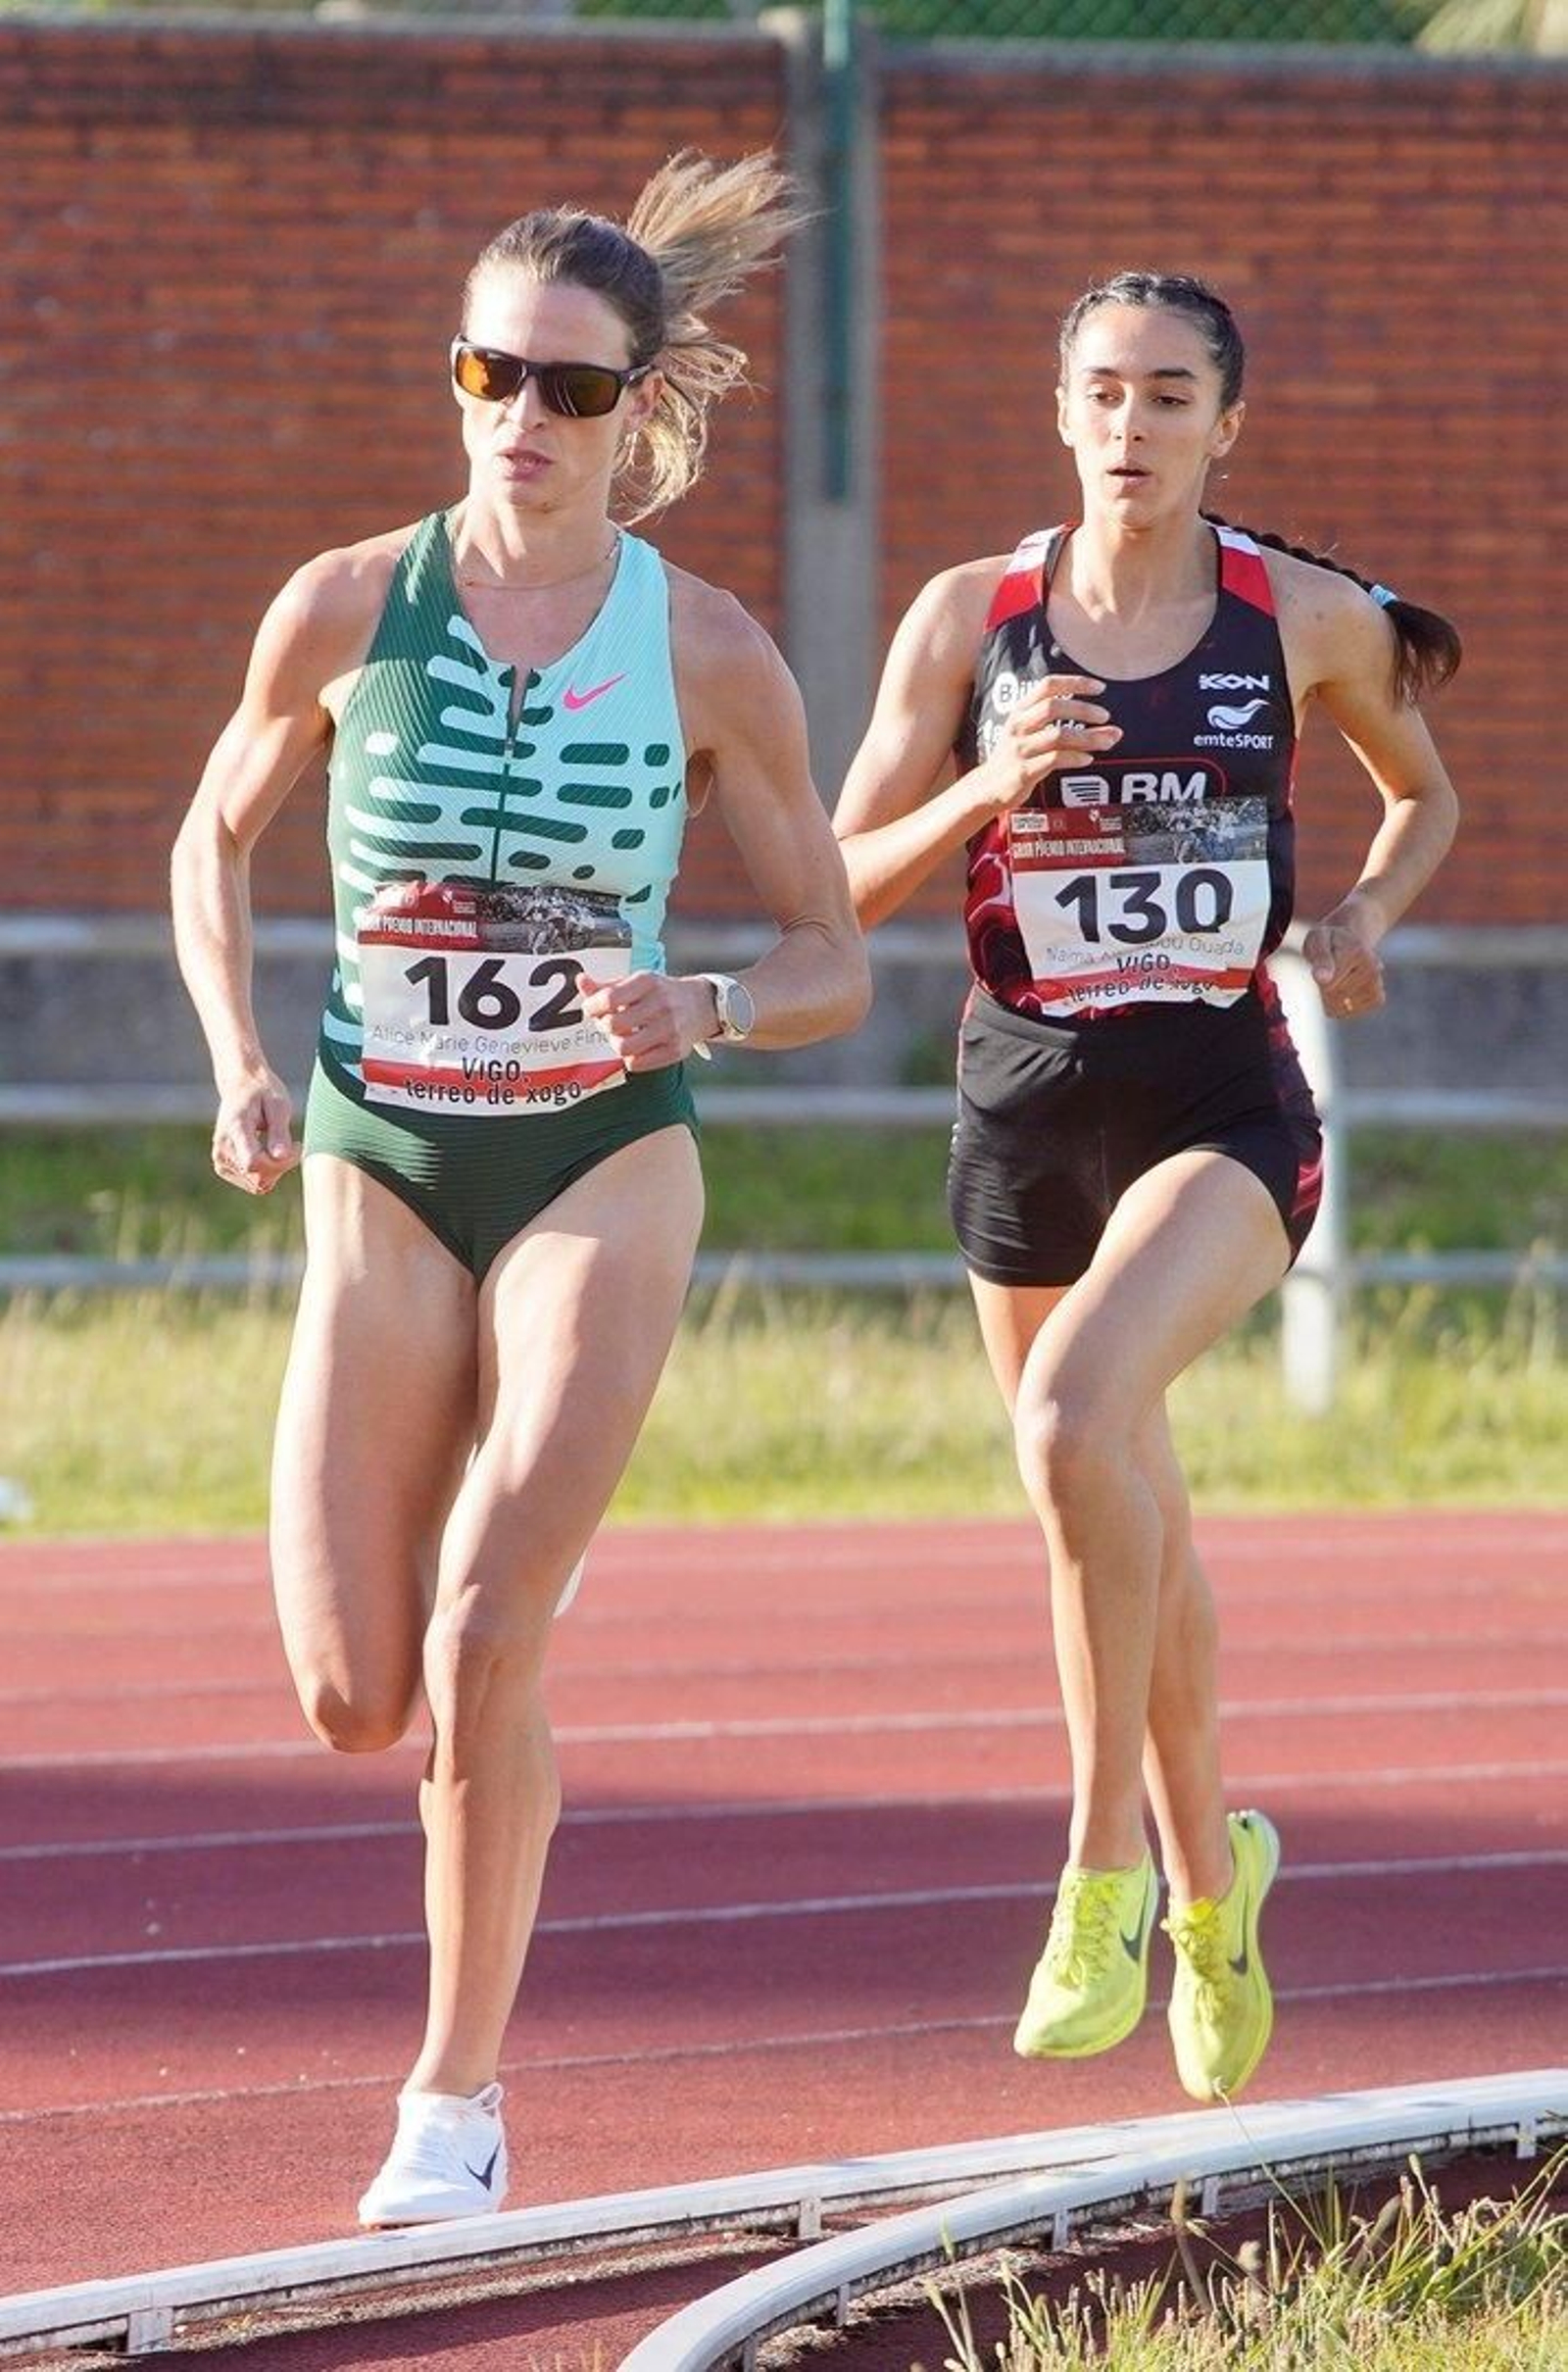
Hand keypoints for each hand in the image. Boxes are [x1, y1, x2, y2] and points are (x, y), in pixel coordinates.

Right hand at [211, 1068, 298, 1194]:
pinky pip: (253, 1184)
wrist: (240, 1086)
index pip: (254, 1163)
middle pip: (259, 1177)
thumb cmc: (263, 1092)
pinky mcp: (223, 1167)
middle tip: (294, 1145)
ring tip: (282, 1146)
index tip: (297, 1144)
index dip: (281, 1163)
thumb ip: (279, 1131)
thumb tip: (280, 1156)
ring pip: (258, 1185)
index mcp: (235, 1128)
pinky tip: (271, 1153)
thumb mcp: (278, 1105)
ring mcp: (220, 1159)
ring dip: (276, 1171)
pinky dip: (267, 1173)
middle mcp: (223, 1147)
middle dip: (282, 1166)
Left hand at [578, 969, 715, 1070]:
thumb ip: (606, 986)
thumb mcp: (636, 982)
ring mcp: (670, 1029)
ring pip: (624, 1048)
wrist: (702, 1005)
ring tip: (622, 1037)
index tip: (591, 1010)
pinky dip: (630, 1058)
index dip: (592, 1007)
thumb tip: (580, 981)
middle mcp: (661, 1004)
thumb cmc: (661, 993)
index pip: (609, 998)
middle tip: (608, 1023)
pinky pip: (637, 1064)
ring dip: (616, 1044)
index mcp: (648, 982)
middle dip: (603, 1026)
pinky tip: (637, 1047)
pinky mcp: (675, 1051)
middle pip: (613, 1025)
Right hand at [977, 674, 1120, 813]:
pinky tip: (1088, 759)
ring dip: (1087, 737)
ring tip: (1108, 741)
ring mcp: (1019, 749)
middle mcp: (1018, 726)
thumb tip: (1101, 720)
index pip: (1048, 686)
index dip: (1075, 683)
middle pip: (1053, 707)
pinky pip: (1053, 760)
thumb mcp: (1027, 731)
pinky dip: (1075, 758)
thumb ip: (1055, 721)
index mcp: (1020, 711)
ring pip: (1057, 735)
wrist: (987, 788)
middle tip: (1105, 717)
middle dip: (1083, 710)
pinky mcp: (1023, 772)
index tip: (1100, 687)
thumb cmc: (1016, 757)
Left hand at [1302, 914, 1385, 1022]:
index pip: (1328, 983)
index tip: (1323, 961)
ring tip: (1339, 977)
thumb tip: (1322, 978)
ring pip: (1341, 1006)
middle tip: (1331, 969)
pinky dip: (1341, 1006)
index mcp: (1357, 951)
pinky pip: (1350, 1012)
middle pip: (1334, 995)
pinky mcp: (1378, 998)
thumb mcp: (1318, 940)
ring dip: (1332, 996)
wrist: (1349, 942)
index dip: (1319, 977)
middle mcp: (1372, 968)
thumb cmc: (1328, 941)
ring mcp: (1377, 984)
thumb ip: (1320, 957)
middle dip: (1324, 986)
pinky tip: (1344, 990)